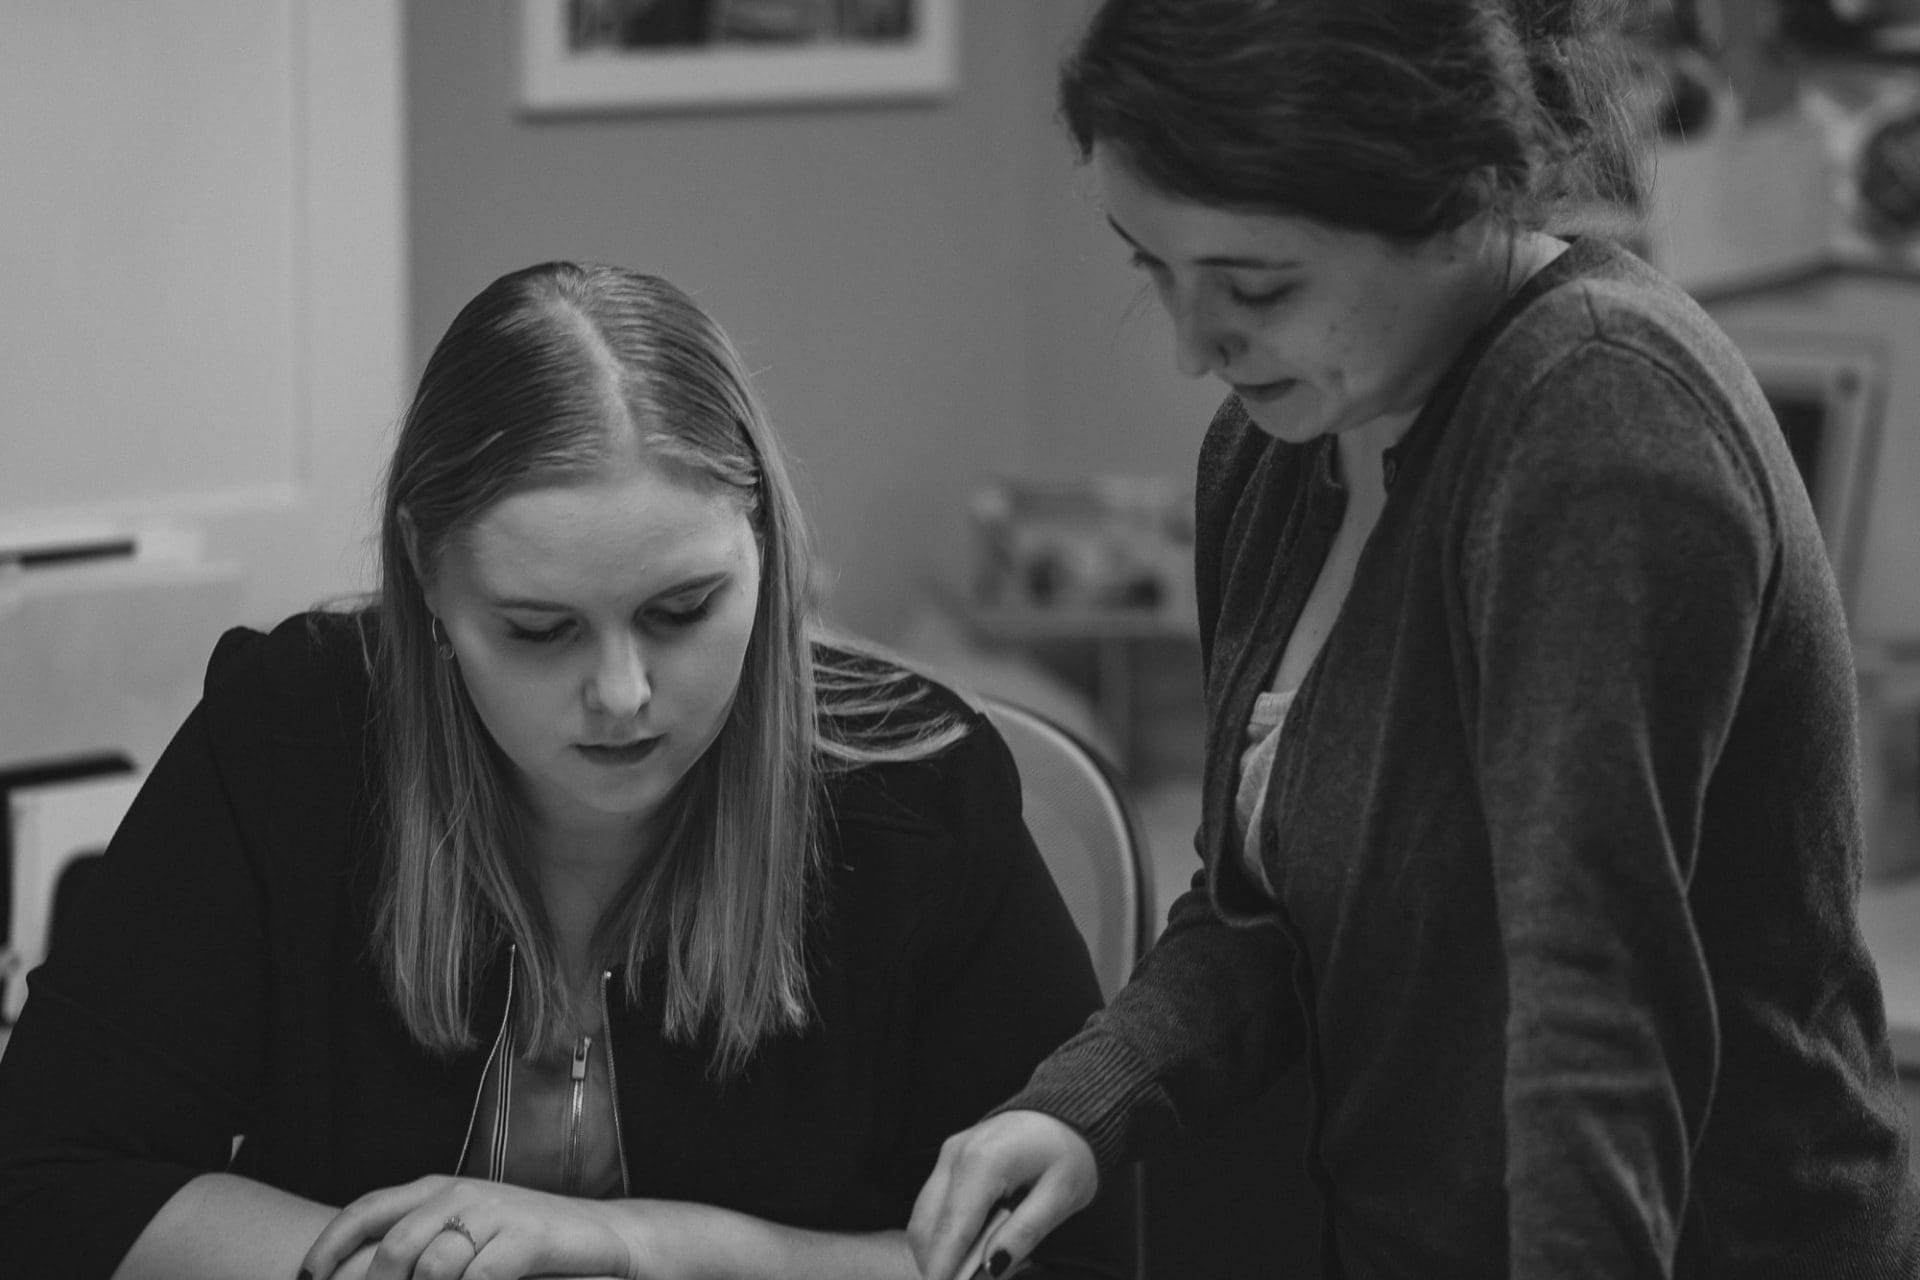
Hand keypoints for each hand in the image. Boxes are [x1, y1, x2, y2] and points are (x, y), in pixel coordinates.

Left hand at [300, 1175, 634, 1279]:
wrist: (598, 1237)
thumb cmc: (519, 1243)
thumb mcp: (463, 1236)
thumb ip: (417, 1249)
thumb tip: (363, 1277)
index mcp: (436, 1190)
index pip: (366, 1211)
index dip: (329, 1247)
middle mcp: (461, 1195)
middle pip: (394, 1246)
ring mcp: (496, 1214)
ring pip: (432, 1267)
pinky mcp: (526, 1238)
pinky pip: (477, 1279)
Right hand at [908, 1111, 1096, 1279]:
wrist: (1070, 1109)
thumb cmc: (1071, 1151)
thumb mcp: (1061, 1197)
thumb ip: (1024, 1234)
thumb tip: (991, 1269)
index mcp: (983, 1163)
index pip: (951, 1231)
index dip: (944, 1272)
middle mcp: (955, 1156)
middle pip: (926, 1229)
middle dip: (938, 1268)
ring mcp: (948, 1154)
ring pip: (922, 1219)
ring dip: (938, 1253)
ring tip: (971, 1270)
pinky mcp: (949, 1158)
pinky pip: (932, 1205)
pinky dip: (943, 1235)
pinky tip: (971, 1248)